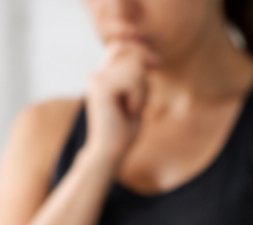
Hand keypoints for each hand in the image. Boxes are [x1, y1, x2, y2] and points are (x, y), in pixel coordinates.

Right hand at [81, 39, 157, 167]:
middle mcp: (96, 74)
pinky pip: (132, 79)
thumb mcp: (136, 93)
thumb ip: (136, 73)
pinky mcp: (100, 87)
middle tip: (140, 97)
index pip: (121, 46)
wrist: (109, 151)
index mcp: (101, 75)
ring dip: (142, 88)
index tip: (157, 64)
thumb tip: (146, 53)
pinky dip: (138, 96)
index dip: (140, 49)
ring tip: (132, 107)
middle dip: (143, 72)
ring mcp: (96, 79)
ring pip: (134, 65)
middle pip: (130, 50)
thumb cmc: (123, 127)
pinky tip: (129, 110)